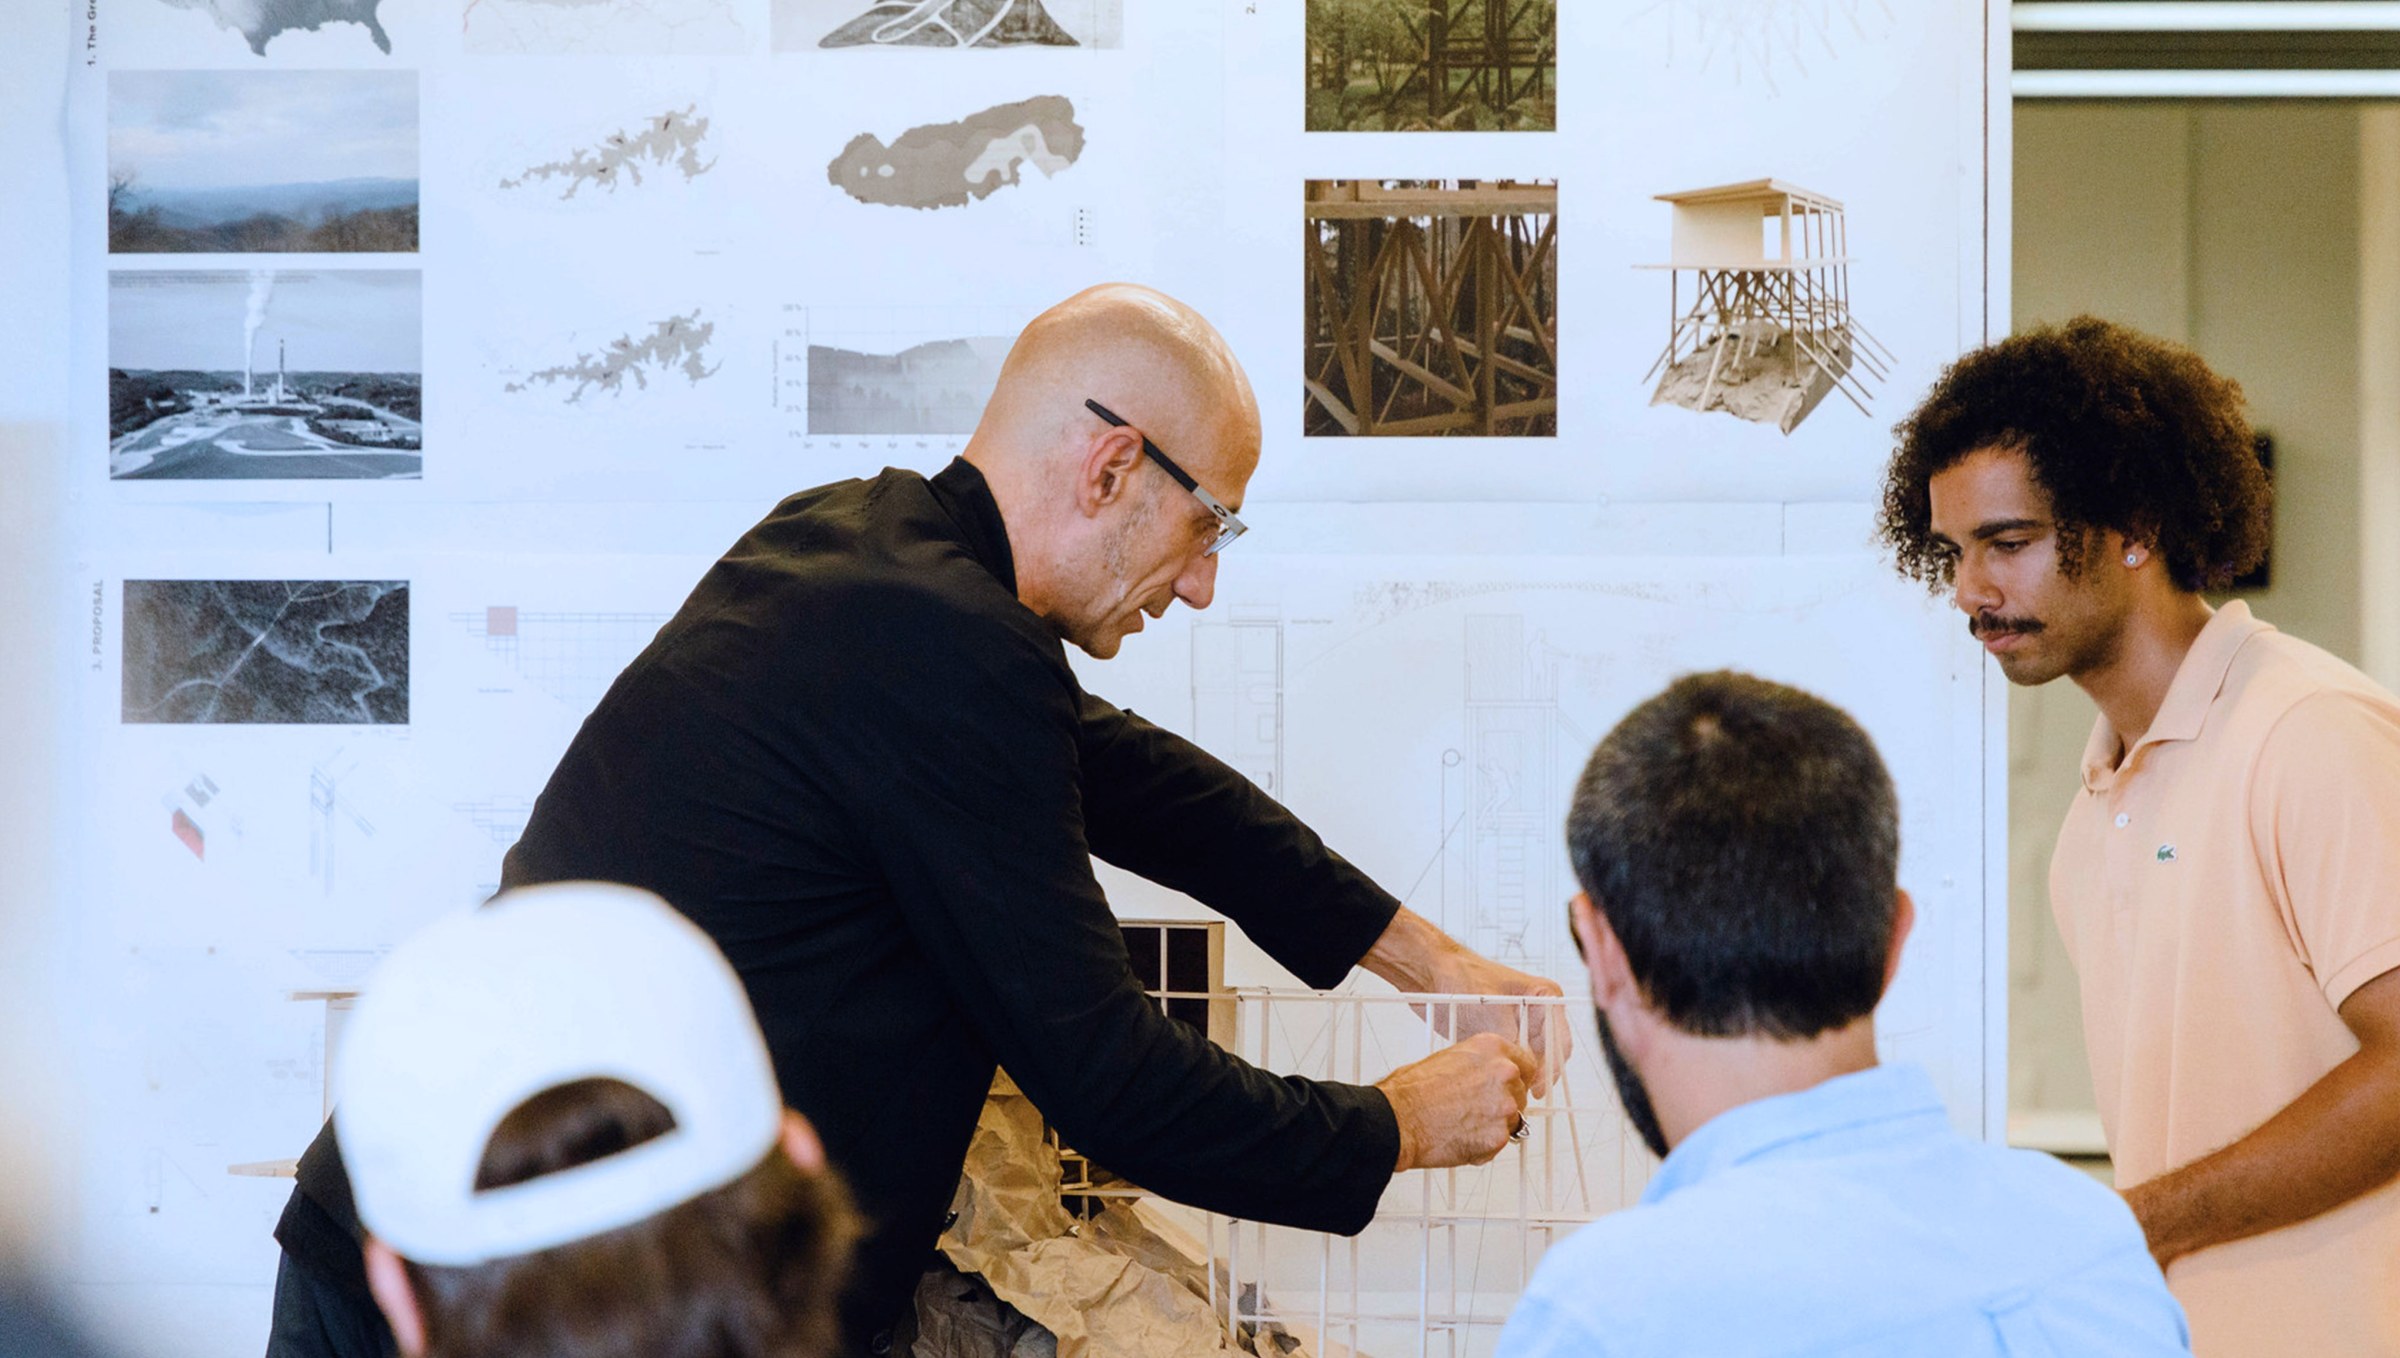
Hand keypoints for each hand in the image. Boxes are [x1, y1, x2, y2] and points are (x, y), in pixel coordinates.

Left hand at [1359, 909, 1573, 1095]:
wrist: (1432, 972)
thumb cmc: (1463, 979)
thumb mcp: (1494, 1016)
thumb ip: (1514, 1046)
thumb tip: (1523, 1074)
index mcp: (1545, 997)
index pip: (1559, 1041)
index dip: (1550, 1067)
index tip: (1536, 1087)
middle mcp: (1537, 1011)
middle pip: (1547, 1052)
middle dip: (1536, 1074)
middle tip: (1522, 1093)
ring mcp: (1519, 1022)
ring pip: (1529, 1059)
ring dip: (1520, 1073)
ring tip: (1507, 1088)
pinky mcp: (1501, 1032)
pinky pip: (1511, 1057)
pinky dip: (1505, 1068)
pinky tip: (1495, 1080)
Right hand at [1374, 1032, 1538, 1171]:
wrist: (1399, 1119)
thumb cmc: (1412, 1090)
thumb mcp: (1447, 1059)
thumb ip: (1477, 1066)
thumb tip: (1483, 1076)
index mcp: (1492, 1049)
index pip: (1526, 1063)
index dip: (1515, 1078)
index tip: (1510, 1086)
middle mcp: (1504, 1074)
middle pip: (1519, 1093)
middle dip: (1501, 1103)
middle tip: (1475, 1109)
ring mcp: (1504, 1107)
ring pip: (1512, 1120)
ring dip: (1493, 1125)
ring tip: (1462, 1125)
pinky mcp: (1498, 1137)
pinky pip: (1499, 1143)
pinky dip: (1484, 1145)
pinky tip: (1459, 1138)